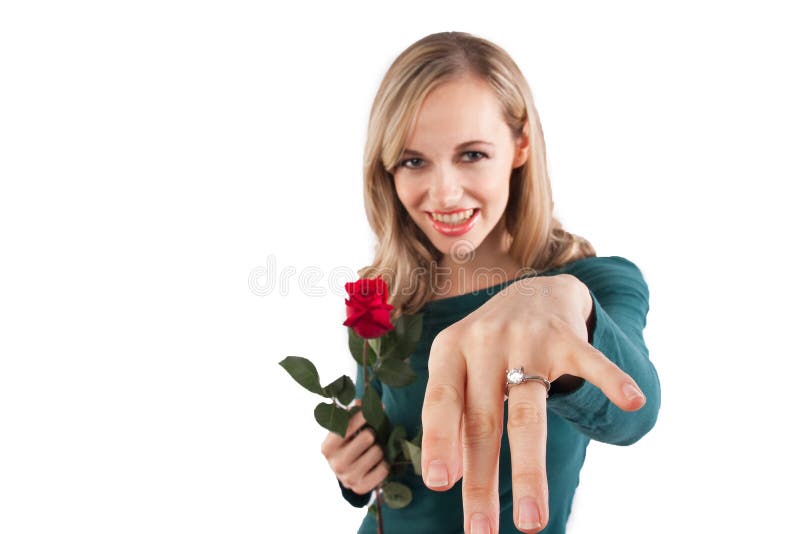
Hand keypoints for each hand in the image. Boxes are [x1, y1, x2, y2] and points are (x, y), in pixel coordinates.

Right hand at [321, 399, 390, 495]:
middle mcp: (336, 464)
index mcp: (327, 447)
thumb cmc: (346, 446)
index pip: (347, 426)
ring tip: (371, 450)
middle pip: (368, 437)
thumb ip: (350, 415)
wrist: (345, 475)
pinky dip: (383, 463)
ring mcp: (348, 478)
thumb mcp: (343, 431)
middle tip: (370, 436)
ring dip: (379, 449)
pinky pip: (384, 468)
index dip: (362, 415)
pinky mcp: (362, 488)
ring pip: (378, 452)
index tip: (371, 408)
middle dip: (372, 434)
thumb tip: (361, 399)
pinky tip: (376, 463)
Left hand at [420, 274, 646, 532]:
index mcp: (451, 350)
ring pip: (530, 412)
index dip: (439, 441)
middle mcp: (486, 342)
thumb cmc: (489, 346)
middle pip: (485, 420)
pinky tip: (632, 402)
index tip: (440, 484)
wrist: (533, 291)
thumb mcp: (461, 368)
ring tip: (532, 520)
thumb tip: (450, 478)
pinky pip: (592, 363)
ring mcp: (528, 339)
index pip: (442, 402)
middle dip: (483, 481)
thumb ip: (454, 415)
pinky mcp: (567, 338)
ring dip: (529, 470)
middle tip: (482, 531)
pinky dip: (613, 381)